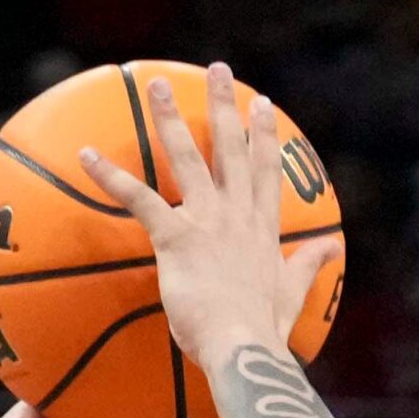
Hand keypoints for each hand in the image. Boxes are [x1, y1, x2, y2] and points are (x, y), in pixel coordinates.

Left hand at [76, 63, 338, 369]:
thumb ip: (308, 265)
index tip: (260, 104)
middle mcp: (238, 214)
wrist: (243, 347)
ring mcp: (208, 222)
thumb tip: (331, 247)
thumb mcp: (292, 294)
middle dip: (223, 105)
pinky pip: (140, 199)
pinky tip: (87, 156)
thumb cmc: (262, 331)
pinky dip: (111, 178)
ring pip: (188, 157)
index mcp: (262, 228)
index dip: (262, 135)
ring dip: (169, 119)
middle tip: (217, 70)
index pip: (265, 170)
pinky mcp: (178, 238)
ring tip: (156, 86)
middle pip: (231, 148)